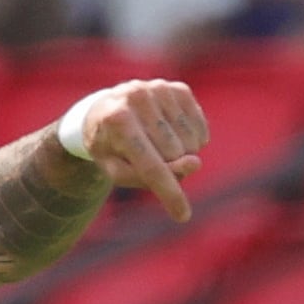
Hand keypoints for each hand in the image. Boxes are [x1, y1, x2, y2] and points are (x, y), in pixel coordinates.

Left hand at [71, 80, 209, 222]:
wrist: (103, 110)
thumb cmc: (110, 147)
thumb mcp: (117, 170)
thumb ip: (150, 177)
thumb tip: (196, 163)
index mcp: (117, 120)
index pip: (150, 165)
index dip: (169, 193)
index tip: (183, 216)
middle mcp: (138, 97)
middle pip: (174, 154)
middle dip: (167, 166)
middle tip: (146, 157)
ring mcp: (160, 89)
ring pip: (191, 143)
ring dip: (181, 154)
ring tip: (156, 145)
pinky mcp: (178, 88)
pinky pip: (200, 128)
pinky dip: (192, 141)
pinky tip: (172, 135)